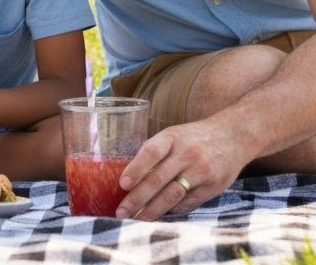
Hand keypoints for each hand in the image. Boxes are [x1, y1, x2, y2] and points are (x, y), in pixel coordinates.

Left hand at [115, 119, 247, 220]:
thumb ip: (155, 152)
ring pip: (173, 194)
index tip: (122, 185)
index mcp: (172, 137)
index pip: (151, 152)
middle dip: (138, 197)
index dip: (136, 168)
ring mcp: (201, 171)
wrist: (232, 137)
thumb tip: (130, 176)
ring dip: (153, 209)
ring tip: (137, 219)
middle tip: (122, 212)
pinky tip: (162, 214)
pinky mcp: (213, 187)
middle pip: (159, 178)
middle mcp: (186, 154)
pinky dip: (173, 210)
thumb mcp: (173, 135)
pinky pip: (188, 203)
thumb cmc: (193, 137)